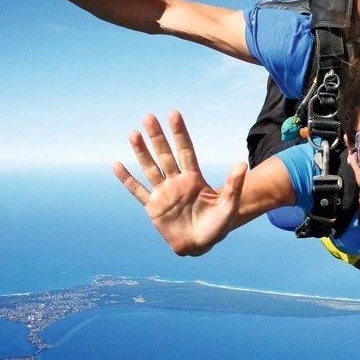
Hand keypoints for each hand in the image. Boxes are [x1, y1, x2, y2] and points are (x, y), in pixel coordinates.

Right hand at [112, 111, 247, 255]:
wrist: (201, 245)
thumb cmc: (217, 225)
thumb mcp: (228, 205)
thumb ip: (233, 185)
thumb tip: (242, 163)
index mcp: (194, 178)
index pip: (186, 150)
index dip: (179, 133)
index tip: (173, 114)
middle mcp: (177, 181)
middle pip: (165, 155)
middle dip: (157, 137)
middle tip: (148, 117)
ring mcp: (163, 193)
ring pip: (150, 168)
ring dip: (141, 152)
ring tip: (133, 134)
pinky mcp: (153, 207)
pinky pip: (137, 191)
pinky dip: (127, 179)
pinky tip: (117, 164)